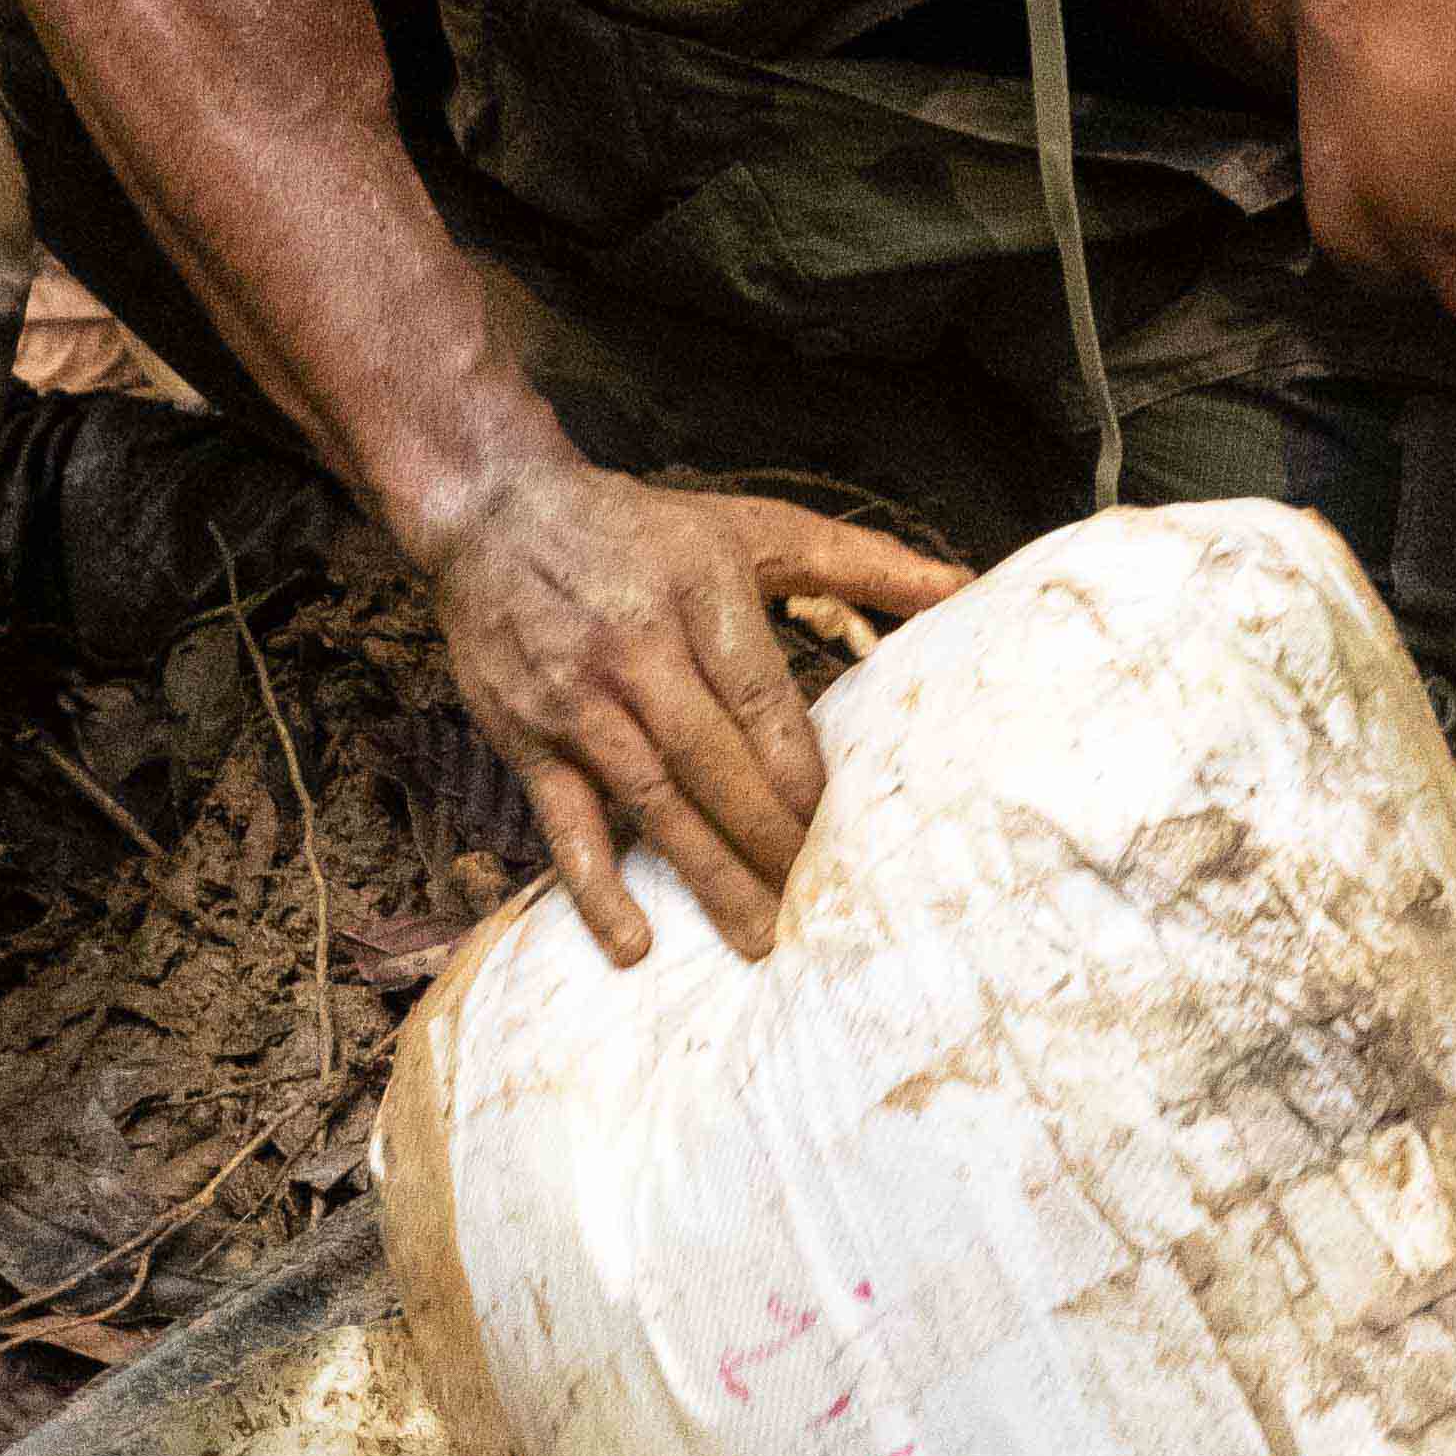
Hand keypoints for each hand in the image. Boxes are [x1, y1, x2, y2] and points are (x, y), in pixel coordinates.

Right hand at [429, 461, 962, 964]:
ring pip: (653, 802)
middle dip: (768, 841)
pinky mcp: (528, 738)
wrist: (492, 511)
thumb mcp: (751, 527)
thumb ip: (859, 562)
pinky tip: (634, 944)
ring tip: (758, 941)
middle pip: (713, 762)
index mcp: (699, 593)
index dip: (800, 772)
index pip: (761, 699)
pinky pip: (567, 824)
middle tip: (817, 909)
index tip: (838, 831)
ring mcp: (578, 699)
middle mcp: (636, 648)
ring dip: (707, 878)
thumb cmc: (641, 529)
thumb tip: (963, 586)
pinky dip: (597, 888)